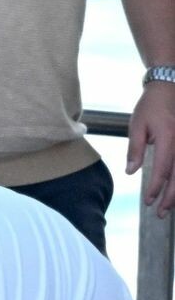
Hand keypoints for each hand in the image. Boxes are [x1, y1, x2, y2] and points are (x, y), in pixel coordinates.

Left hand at [126, 80, 174, 214]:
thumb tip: (131, 172)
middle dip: (170, 197)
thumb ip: (134, 149)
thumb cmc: (151, 106)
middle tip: (159, 213)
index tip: (148, 200)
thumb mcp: (137, 124)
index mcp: (167, 137)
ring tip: (168, 208)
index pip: (163, 169)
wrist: (169, 86)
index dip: (155, 187)